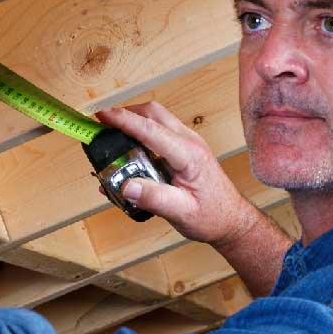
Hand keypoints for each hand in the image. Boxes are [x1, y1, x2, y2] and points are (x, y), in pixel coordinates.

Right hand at [95, 102, 264, 249]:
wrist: (232, 220)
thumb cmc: (212, 217)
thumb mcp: (182, 213)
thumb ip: (154, 198)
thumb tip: (125, 185)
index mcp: (189, 155)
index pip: (152, 130)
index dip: (124, 120)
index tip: (101, 116)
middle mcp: (189, 142)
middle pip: (153, 113)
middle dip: (125, 113)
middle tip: (101, 124)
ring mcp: (188, 143)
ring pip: (156, 119)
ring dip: (133, 121)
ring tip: (110, 136)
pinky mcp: (183, 149)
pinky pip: (159, 132)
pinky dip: (140, 133)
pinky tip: (127, 152)